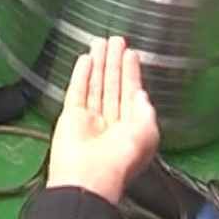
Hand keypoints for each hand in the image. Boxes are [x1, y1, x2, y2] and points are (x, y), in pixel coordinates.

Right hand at [47, 37, 158, 205]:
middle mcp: (111, 122)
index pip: (132, 94)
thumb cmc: (119, 163)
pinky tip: (85, 59)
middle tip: (116, 41)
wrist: (88, 178)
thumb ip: (146, 112)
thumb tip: (142, 95)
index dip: (132, 73)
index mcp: (131, 129)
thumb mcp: (146, 136)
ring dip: (99, 63)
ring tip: (100, 42)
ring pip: (96, 84)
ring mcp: (91, 119)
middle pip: (114, 85)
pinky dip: (81, 74)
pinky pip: (78, 90)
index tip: (131, 54)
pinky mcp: (72, 117)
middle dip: (115, 62)